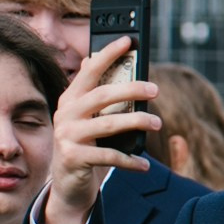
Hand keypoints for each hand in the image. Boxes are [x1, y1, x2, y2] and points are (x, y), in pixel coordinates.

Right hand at [44, 37, 159, 223]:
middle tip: (155, 89)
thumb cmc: (84, 144)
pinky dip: (130, 161)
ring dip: (136, 122)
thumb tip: (94, 58)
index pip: (89, 71)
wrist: (67, 183)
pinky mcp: (74, 158)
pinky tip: (144, 164)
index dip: (107, 55)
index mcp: (70, 100)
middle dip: (131, 89)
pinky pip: (108, 157)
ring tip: (157, 122)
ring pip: (108, 124)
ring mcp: (67, 136)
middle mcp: (66, 115)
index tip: (127, 41)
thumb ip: (92, 93)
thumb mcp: (86, 117)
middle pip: (102, 96)